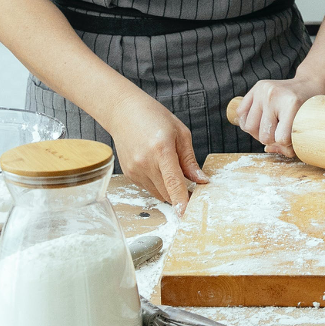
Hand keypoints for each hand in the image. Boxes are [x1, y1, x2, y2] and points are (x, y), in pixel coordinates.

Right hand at [108, 94, 208, 214]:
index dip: (181, 200)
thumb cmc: (154, 117)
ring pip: (158, 193)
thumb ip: (190, 160)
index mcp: (161, 150)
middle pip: (167, 193)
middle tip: (192, 189)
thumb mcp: (180, 133)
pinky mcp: (128, 174)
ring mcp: (134, 170)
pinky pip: (149, 188)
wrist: (123, 112)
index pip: (173, 182)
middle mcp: (145, 163)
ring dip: (169, 190)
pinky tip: (158, 167)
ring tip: (172, 169)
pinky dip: (158, 184)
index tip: (187, 213)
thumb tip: (201, 180)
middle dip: (181, 195)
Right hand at [236, 75, 324, 157]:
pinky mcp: (255, 88)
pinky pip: (241, 114)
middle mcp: (274, 96)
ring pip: (249, 127)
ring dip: (258, 133)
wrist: (308, 84)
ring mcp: (262, 91)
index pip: (281, 138)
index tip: (292, 139)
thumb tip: (268, 149)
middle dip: (272, 140)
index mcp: (291, 104)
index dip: (287, 144)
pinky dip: (248, 122)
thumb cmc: (309, 109)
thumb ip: (291, 145)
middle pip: (264, 136)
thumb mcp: (307, 127)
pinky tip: (259, 121)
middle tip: (280, 135)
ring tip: (269, 129)